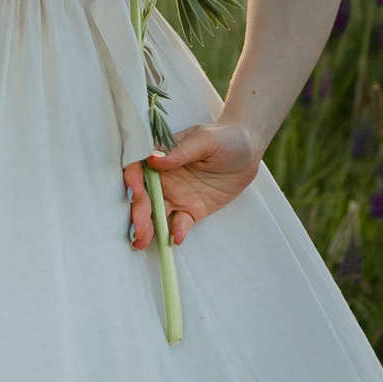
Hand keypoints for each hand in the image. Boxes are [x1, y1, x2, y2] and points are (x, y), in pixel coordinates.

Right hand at [122, 121, 263, 250]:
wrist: (249, 154)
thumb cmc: (225, 138)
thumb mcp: (205, 140)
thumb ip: (180, 150)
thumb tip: (153, 158)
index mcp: (162, 157)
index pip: (139, 168)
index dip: (133, 180)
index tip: (136, 191)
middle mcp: (164, 178)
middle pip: (144, 197)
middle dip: (138, 214)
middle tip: (138, 230)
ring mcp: (177, 196)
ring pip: (156, 214)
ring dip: (147, 229)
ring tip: (142, 243)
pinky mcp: (192, 211)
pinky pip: (180, 223)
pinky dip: (176, 231)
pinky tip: (177, 238)